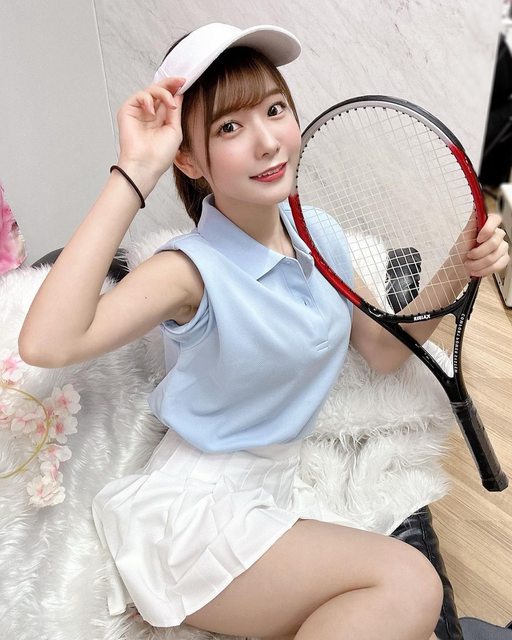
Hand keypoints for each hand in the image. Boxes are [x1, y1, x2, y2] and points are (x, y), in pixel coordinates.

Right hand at [116, 77, 185, 193]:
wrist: (146, 165)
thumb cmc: (159, 155)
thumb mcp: (175, 130)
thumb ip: (175, 111)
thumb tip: (178, 94)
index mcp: (160, 119)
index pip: (167, 98)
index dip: (174, 88)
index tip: (184, 82)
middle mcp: (149, 114)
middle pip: (158, 90)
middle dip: (170, 83)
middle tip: (180, 81)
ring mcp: (139, 112)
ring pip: (150, 90)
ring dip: (163, 93)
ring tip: (170, 104)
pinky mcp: (128, 110)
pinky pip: (139, 95)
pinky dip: (148, 99)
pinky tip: (153, 111)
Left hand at [465, 212, 509, 276]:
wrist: (459, 267)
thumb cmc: (460, 251)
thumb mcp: (463, 235)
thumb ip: (473, 222)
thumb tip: (476, 204)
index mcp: (486, 226)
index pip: (495, 219)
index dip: (488, 229)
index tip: (478, 239)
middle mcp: (496, 235)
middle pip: (495, 242)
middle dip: (478, 252)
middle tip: (468, 256)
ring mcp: (501, 247)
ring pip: (495, 255)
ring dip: (478, 263)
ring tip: (469, 265)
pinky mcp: (503, 259)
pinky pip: (498, 265)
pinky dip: (484, 270)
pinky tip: (476, 270)